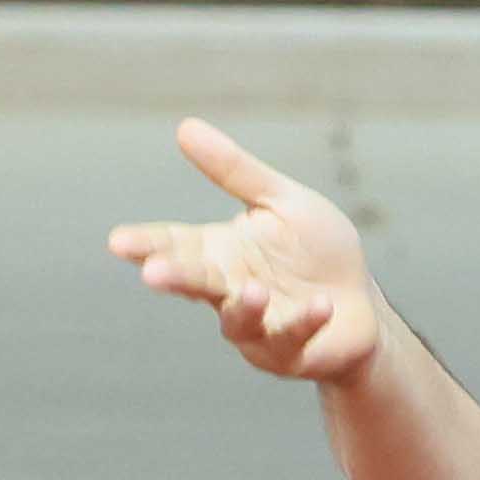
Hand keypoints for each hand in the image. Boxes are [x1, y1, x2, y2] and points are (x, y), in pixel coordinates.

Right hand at [105, 119, 391, 387]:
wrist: (361, 304)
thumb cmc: (315, 251)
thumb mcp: (280, 201)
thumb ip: (234, 171)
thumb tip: (184, 127)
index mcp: (220, 252)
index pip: (174, 245)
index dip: (146, 244)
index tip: (118, 240)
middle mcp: (229, 290)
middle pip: (195, 283)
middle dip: (174, 278)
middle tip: (153, 274)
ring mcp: (257, 327)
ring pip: (238, 322)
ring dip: (244, 308)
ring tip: (254, 291)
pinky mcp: (289, 352)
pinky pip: (292, 339)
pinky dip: (305, 322)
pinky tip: (321, 305)